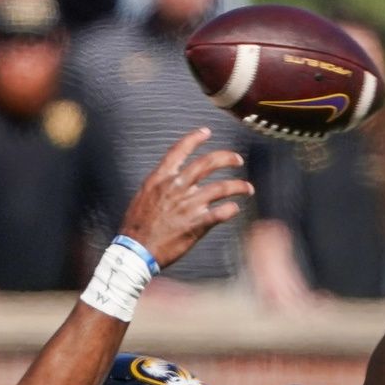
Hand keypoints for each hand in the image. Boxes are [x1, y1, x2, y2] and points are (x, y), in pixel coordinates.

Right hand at [121, 128, 253, 270]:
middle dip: (227, 158)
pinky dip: (231, 209)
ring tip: (248, 188)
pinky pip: (221, 212)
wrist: (136, 252)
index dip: (194, 138)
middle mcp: (177, 187)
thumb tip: (171, 180)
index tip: (206, 132)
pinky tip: (235, 209)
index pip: (179, 151)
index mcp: (161, 179)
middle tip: (237, 160)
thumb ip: (160, 186)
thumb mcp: (143, 197)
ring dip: (238, 186)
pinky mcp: (197, 224)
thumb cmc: (136, 227)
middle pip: (208, 163)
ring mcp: (188, 205)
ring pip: (221, 187)